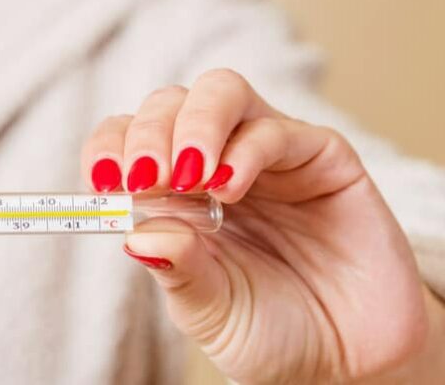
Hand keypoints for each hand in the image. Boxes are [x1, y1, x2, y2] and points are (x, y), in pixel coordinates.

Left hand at [81, 69, 444, 383]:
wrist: (347, 361)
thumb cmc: (269, 331)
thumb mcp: (208, 309)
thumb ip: (176, 269)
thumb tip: (133, 234)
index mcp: (174, 192)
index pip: (127, 140)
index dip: (109, 148)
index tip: (102, 182)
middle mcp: (216, 161)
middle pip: (168, 104)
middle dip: (146, 134)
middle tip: (143, 181)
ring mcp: (267, 155)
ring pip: (220, 92)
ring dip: (193, 126)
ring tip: (188, 177)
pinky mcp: (322, 156)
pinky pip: (278, 130)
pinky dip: (246, 151)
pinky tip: (231, 190)